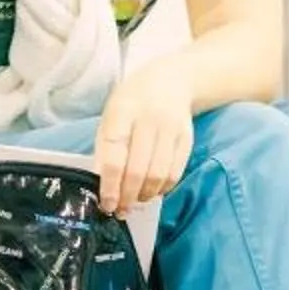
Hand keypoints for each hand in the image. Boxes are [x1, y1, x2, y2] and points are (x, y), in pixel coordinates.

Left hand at [93, 60, 196, 211]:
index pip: (115, 158)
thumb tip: (100, 184)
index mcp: (123, 112)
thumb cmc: (133, 102)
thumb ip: (105, 148)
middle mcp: (149, 120)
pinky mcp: (187, 139)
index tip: (107, 204)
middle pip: (138, 170)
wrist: (172, 79)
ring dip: (145, 196)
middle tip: (120, 210)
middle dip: (127, 197)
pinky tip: (152, 191)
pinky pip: (175, 173)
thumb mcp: (111, 116)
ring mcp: (171, 129)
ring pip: (158, 175)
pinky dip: (162, 188)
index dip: (110, 186)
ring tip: (135, 201)